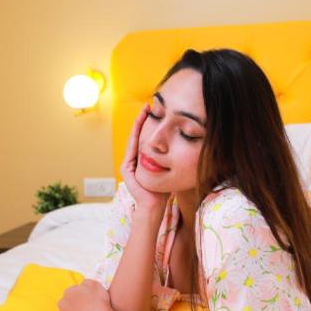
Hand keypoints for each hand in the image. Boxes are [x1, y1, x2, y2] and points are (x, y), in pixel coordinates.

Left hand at [58, 279, 113, 310]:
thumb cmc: (98, 304)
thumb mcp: (96, 285)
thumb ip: (87, 282)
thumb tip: (83, 284)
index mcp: (70, 291)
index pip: (73, 291)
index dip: (81, 296)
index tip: (87, 300)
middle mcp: (62, 302)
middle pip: (68, 302)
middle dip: (76, 304)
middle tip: (87, 308)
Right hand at [120, 103, 169, 217]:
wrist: (155, 206)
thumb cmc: (165, 189)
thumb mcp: (169, 168)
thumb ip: (172, 157)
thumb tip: (185, 144)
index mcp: (144, 159)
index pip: (146, 137)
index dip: (150, 124)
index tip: (156, 110)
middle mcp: (134, 160)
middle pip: (138, 135)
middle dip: (143, 120)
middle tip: (148, 105)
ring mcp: (129, 164)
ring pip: (134, 139)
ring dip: (138, 124)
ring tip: (144, 111)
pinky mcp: (126, 169)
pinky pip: (131, 149)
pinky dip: (135, 136)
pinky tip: (139, 126)